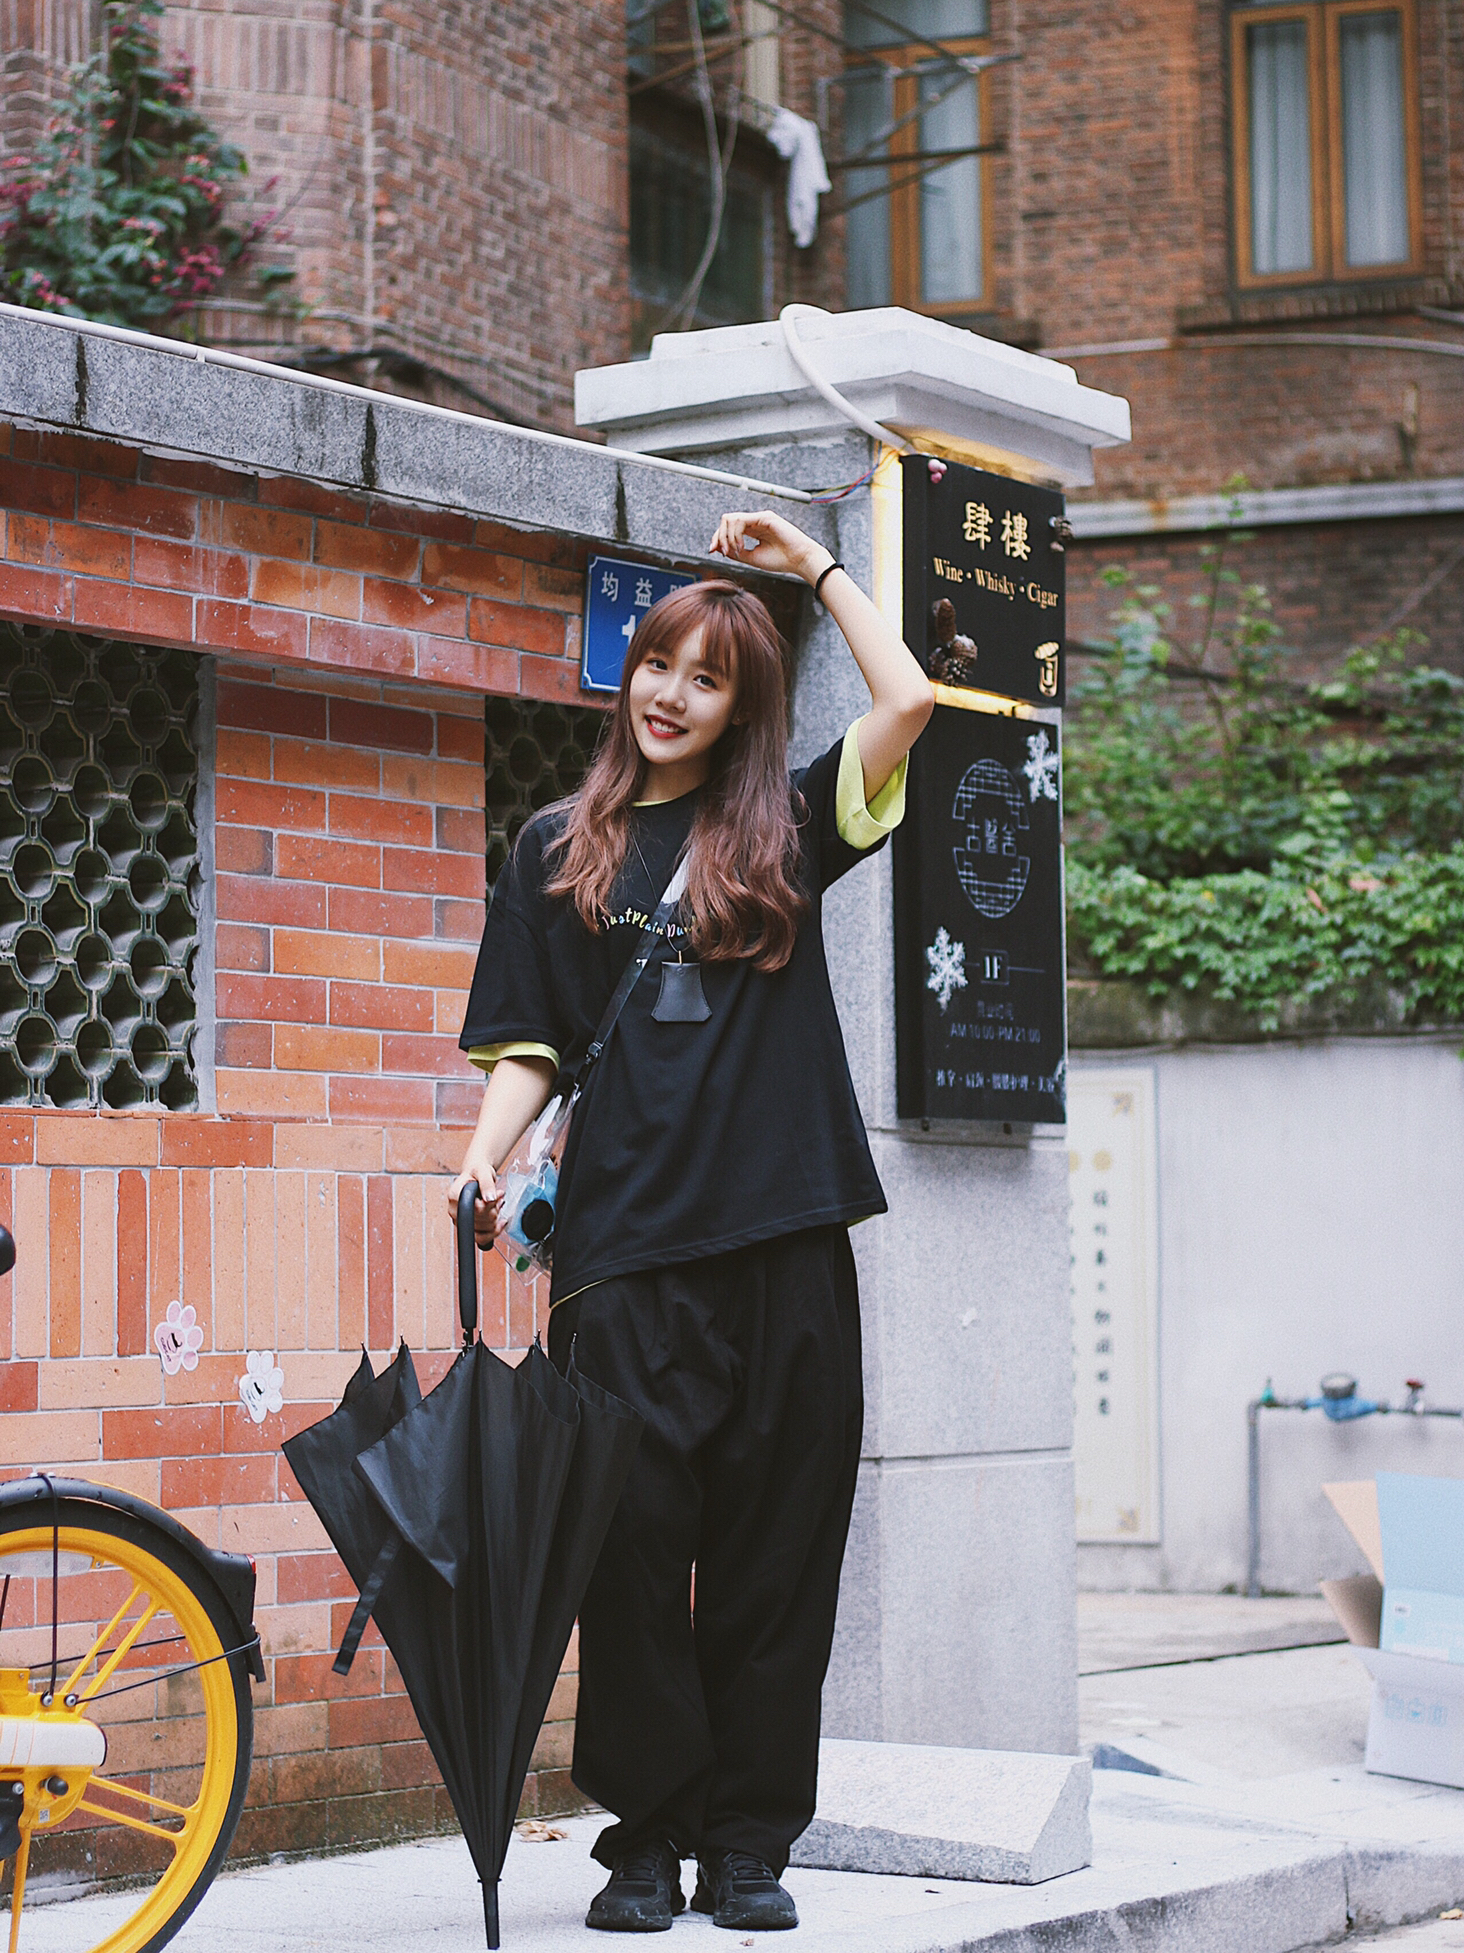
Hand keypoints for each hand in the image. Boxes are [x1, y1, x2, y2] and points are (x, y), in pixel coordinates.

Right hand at [447, 1157, 502, 1250]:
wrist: (477, 1175)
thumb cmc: (477, 1171)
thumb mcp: (483, 1171)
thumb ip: (487, 1183)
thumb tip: (490, 1198)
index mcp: (454, 1196)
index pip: (474, 1209)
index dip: (488, 1206)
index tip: (495, 1196)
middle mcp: (455, 1210)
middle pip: (480, 1221)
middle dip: (494, 1210)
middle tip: (497, 1196)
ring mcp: (461, 1220)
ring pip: (483, 1231)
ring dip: (495, 1218)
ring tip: (497, 1204)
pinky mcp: (468, 1227)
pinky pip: (481, 1239)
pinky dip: (494, 1232)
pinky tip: (500, 1222)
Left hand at [710, 511, 831, 584]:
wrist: (800, 560)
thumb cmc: (780, 560)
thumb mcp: (752, 558)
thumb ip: (735, 552)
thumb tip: (718, 548)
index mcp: (752, 530)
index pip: (728, 528)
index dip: (717, 538)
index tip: (712, 551)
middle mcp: (755, 522)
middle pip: (725, 520)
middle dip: (718, 536)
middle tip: (724, 552)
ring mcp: (759, 518)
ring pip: (730, 519)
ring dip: (727, 537)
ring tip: (736, 551)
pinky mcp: (764, 517)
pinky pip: (740, 520)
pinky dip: (736, 535)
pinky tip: (741, 547)